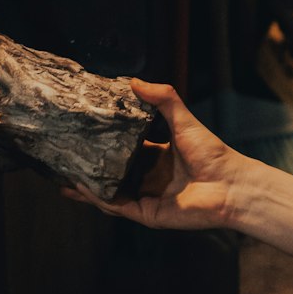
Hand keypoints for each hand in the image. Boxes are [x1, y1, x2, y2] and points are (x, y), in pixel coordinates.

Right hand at [64, 80, 241, 229]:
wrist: (230, 185)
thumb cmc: (212, 153)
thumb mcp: (182, 120)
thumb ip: (162, 99)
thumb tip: (134, 80)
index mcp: (156, 158)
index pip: (123, 151)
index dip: (103, 144)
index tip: (83, 134)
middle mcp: (148, 179)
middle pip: (111, 174)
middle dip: (89, 168)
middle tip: (64, 157)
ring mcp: (145, 198)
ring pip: (108, 193)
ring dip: (86, 186)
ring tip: (62, 176)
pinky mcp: (146, 213)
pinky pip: (116, 207)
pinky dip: (98, 198)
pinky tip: (80, 186)